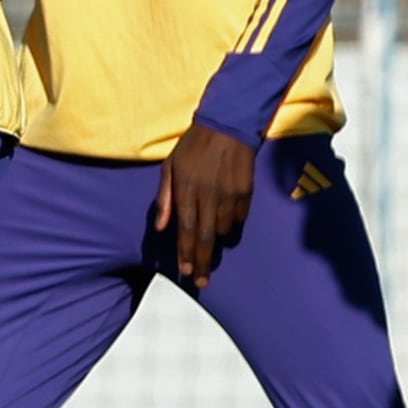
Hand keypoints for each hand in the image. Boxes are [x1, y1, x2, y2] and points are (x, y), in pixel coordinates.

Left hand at [152, 124, 255, 289]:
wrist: (228, 125)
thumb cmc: (193, 147)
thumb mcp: (170, 167)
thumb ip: (164, 198)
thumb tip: (161, 228)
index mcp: (186, 189)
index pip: (185, 229)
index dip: (185, 253)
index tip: (186, 272)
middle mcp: (208, 195)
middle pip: (205, 237)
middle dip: (203, 262)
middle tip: (202, 282)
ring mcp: (229, 194)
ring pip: (223, 230)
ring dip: (216, 244)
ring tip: (210, 254)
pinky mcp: (246, 192)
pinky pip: (239, 219)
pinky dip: (232, 227)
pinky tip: (226, 228)